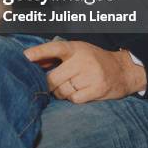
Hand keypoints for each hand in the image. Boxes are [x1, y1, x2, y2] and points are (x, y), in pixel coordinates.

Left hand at [24, 40, 146, 102]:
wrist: (123, 70)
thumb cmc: (94, 60)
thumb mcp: (77, 51)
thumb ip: (56, 57)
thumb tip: (32, 63)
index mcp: (76, 48)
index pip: (55, 48)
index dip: (39, 52)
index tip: (25, 56)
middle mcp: (83, 60)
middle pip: (54, 78)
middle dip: (48, 84)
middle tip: (51, 84)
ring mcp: (91, 75)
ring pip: (63, 91)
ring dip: (61, 92)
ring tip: (70, 86)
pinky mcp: (98, 89)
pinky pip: (74, 99)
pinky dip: (73, 99)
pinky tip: (79, 92)